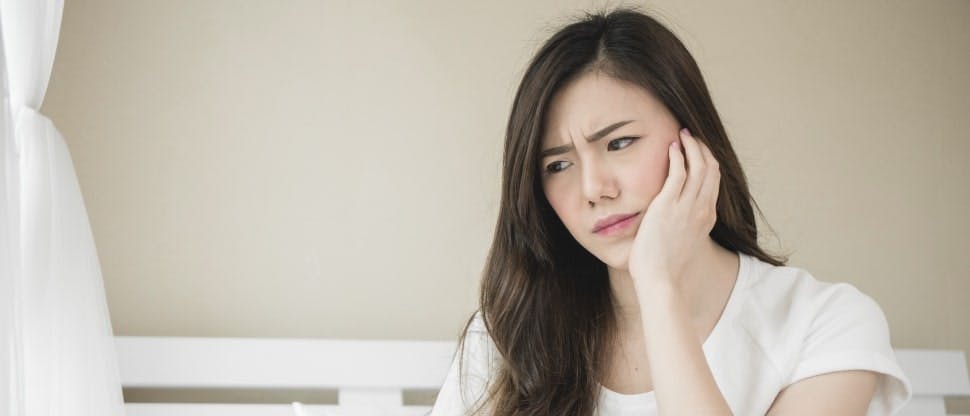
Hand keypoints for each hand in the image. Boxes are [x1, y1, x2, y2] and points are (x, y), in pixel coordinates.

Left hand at [627, 128, 720, 289]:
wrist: (660, 280)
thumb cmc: (664, 268)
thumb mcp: (681, 243)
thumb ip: (681, 227)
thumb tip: (671, 221)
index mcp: (707, 218)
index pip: (713, 182)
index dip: (708, 162)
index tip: (698, 151)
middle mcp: (702, 209)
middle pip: (711, 169)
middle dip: (702, 149)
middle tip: (691, 136)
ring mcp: (687, 206)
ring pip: (699, 166)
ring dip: (692, 147)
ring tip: (682, 135)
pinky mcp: (668, 205)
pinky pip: (678, 172)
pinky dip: (678, 156)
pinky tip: (671, 147)